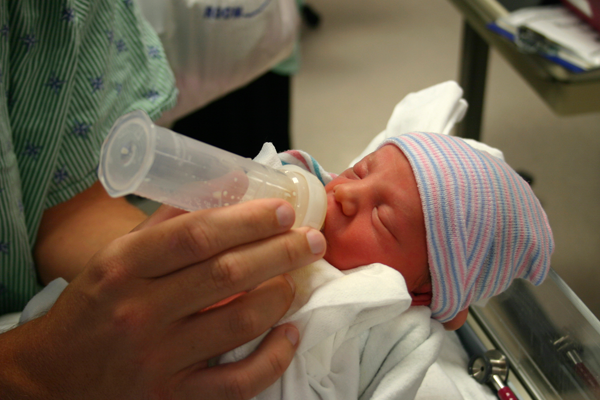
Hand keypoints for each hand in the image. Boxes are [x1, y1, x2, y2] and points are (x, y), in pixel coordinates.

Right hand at [0, 199, 325, 398]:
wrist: (50, 378)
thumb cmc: (91, 308)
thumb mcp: (116, 256)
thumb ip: (168, 222)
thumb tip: (226, 185)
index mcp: (124, 266)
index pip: (196, 235)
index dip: (248, 220)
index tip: (283, 211)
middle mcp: (140, 311)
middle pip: (227, 274)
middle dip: (280, 251)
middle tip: (310, 239)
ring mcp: (158, 358)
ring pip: (239, 322)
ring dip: (281, 296)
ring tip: (298, 278)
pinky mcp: (172, 397)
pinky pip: (236, 383)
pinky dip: (272, 358)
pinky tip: (289, 335)